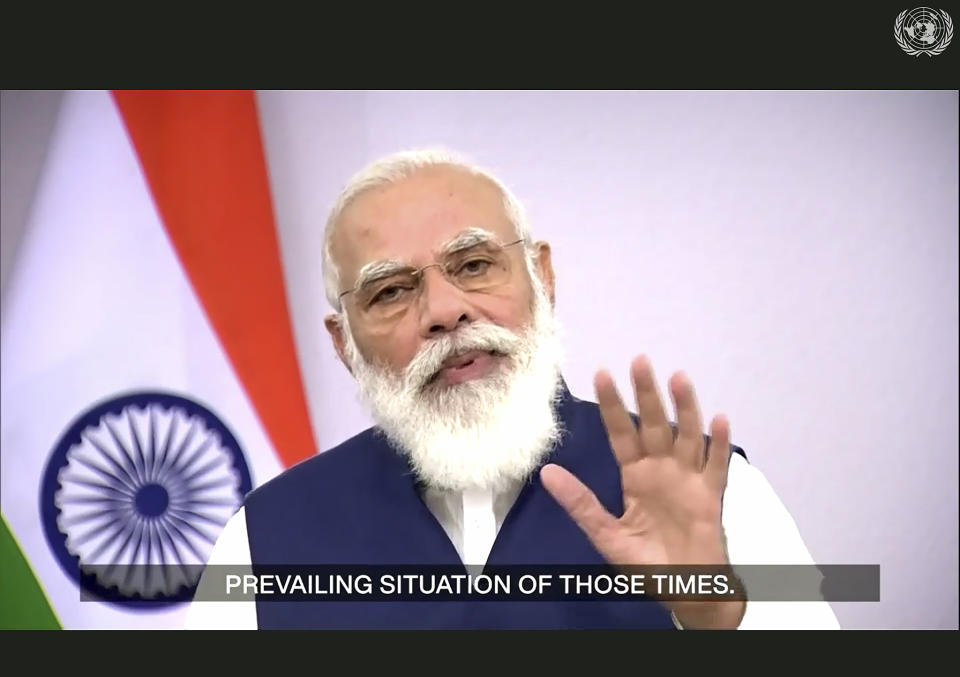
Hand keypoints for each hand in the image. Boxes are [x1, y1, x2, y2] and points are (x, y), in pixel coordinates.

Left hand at [540, 355, 743, 628]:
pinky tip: (720, 419)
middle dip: (646, 394)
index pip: (621, 433)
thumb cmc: (647, 564)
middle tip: (639, 361)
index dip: (612, 405)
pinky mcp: (711, 497)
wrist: (685, 591)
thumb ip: (581, 503)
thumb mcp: (607, 534)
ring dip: (684, 408)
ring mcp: (688, 480)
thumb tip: (547, 473)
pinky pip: (717, 467)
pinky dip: (720, 444)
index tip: (602, 374)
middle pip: (654, 425)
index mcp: (635, 476)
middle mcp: (662, 470)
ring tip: (678, 378)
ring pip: (687, 436)